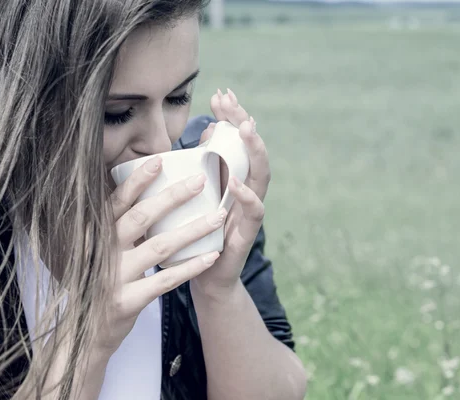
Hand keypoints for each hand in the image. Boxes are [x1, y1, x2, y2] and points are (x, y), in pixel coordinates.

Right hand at [92, 157, 226, 354]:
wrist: (86, 331)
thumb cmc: (101, 281)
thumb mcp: (100, 251)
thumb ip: (117, 227)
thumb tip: (146, 193)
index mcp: (96, 235)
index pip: (117, 202)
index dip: (137, 181)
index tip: (160, 160)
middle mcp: (103, 252)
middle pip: (141, 218)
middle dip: (172, 197)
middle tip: (200, 181)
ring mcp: (114, 277)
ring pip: (159, 247)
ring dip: (191, 230)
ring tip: (217, 217)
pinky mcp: (128, 301)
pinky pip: (165, 281)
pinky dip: (190, 267)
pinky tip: (211, 256)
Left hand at [191, 88, 270, 298]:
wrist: (203, 277)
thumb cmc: (199, 233)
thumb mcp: (198, 193)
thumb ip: (206, 164)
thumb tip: (210, 128)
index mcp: (235, 179)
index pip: (237, 142)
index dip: (232, 117)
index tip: (220, 94)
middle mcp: (246, 191)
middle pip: (253, 151)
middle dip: (243, 123)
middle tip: (230, 101)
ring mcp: (249, 211)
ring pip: (261, 176)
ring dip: (255, 150)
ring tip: (245, 128)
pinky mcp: (247, 234)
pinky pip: (254, 212)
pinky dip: (247, 196)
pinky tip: (237, 182)